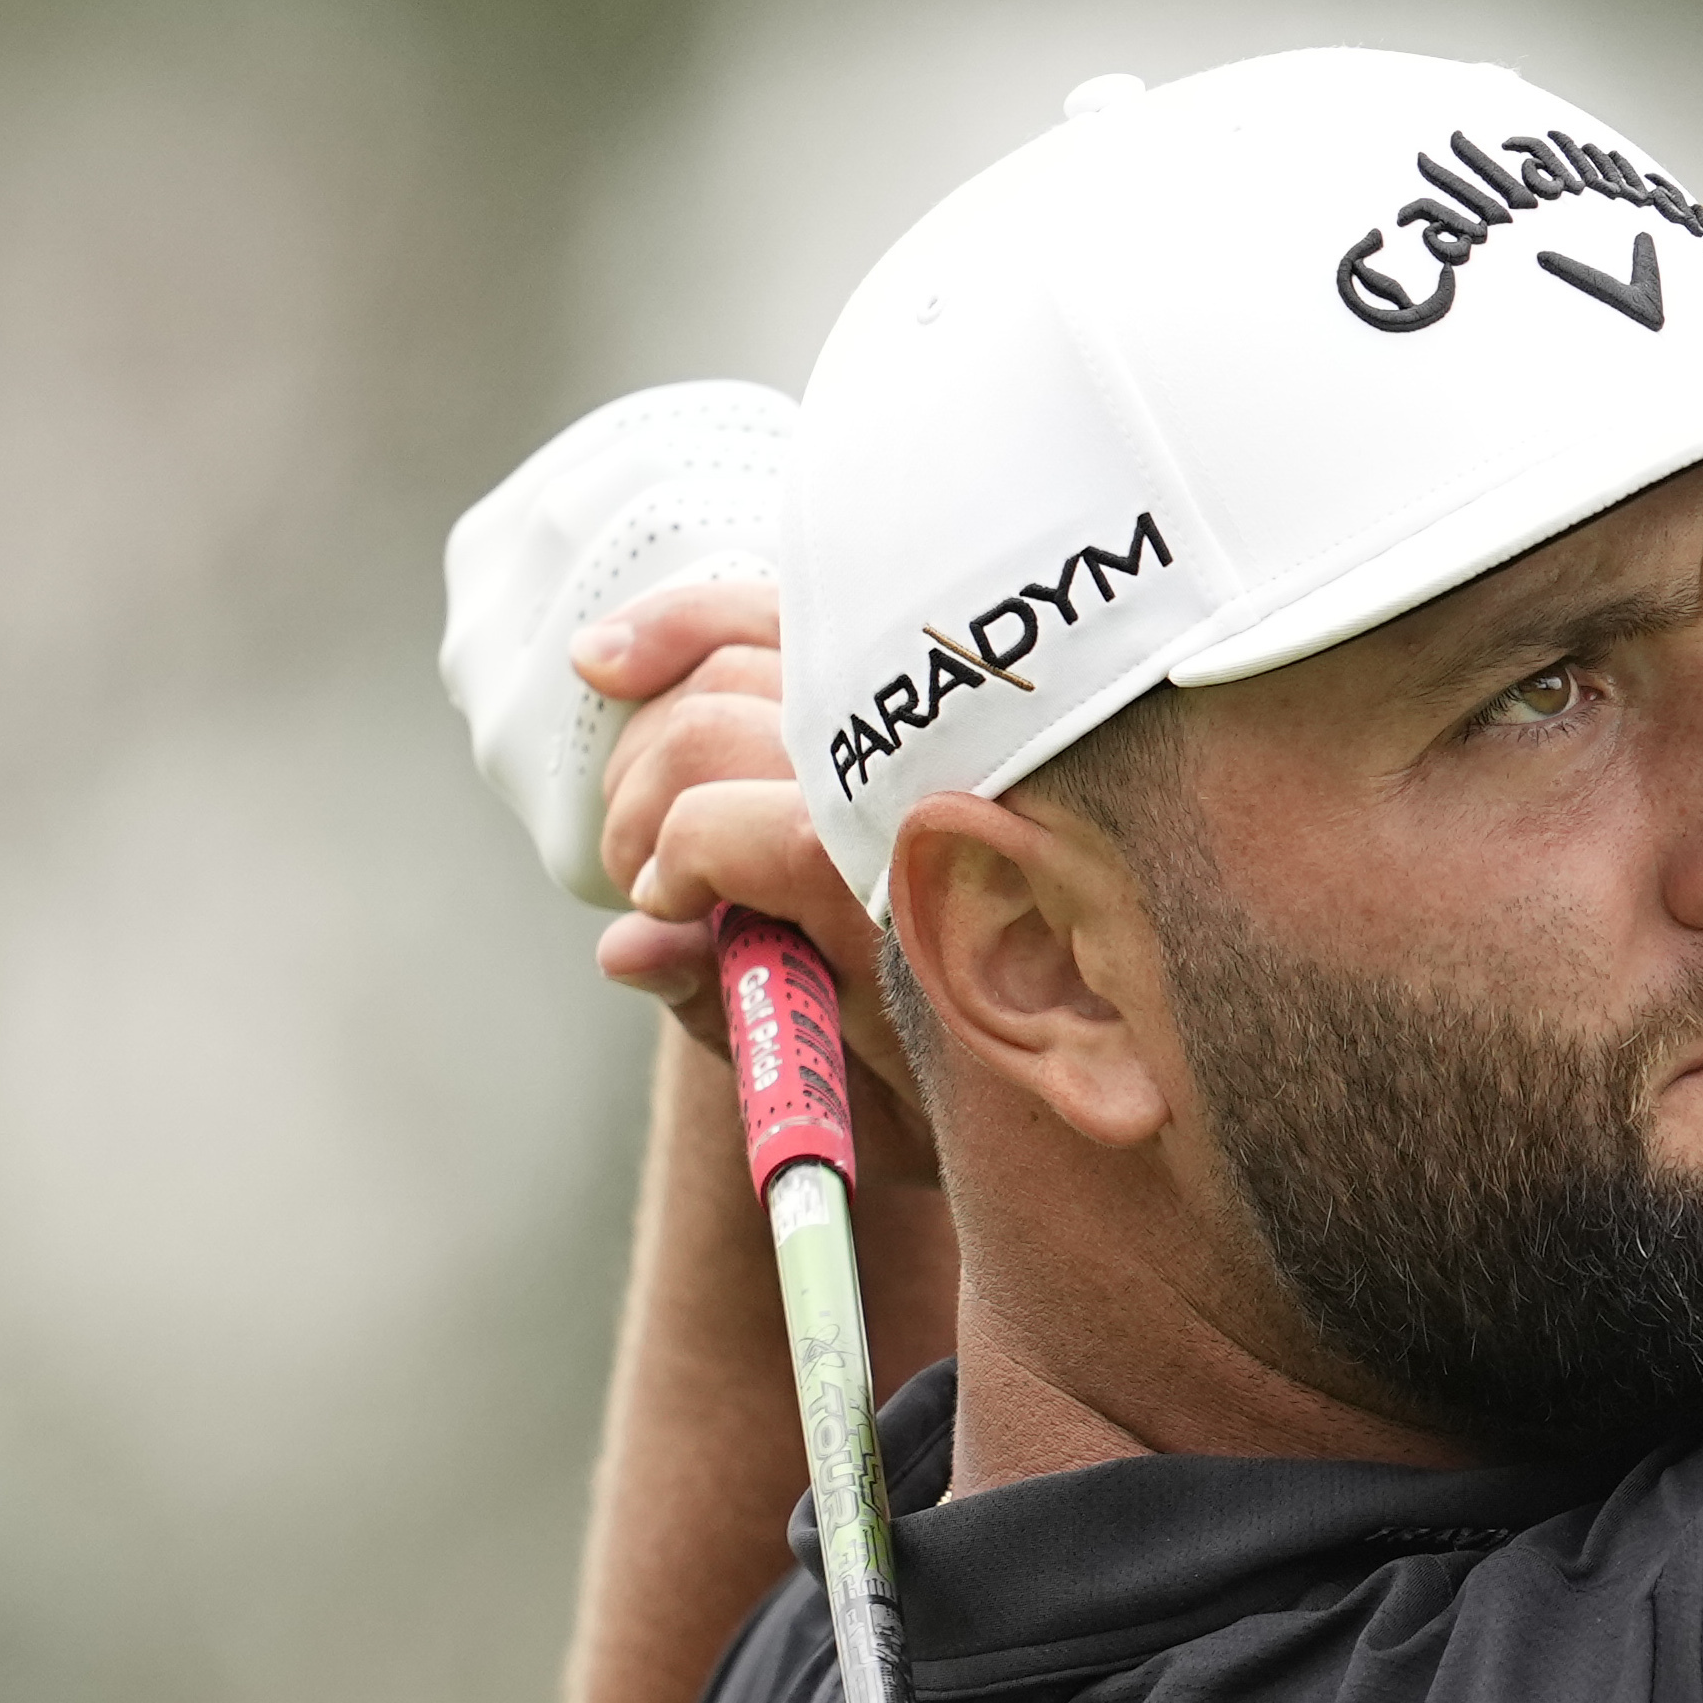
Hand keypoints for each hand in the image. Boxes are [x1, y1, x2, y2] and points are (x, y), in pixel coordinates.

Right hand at [574, 576, 938, 1181]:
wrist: (1095, 1022)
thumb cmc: (965, 1071)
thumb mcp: (858, 1089)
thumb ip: (739, 1015)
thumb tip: (626, 949)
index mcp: (905, 882)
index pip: (732, 827)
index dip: (672, 864)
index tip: (660, 910)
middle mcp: (917, 772)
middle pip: (716, 729)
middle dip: (645, 806)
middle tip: (641, 876)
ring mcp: (914, 706)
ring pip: (732, 660)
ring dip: (653, 734)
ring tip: (643, 817)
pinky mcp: (900, 667)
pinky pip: (776, 613)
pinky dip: (684, 628)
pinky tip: (607, 664)